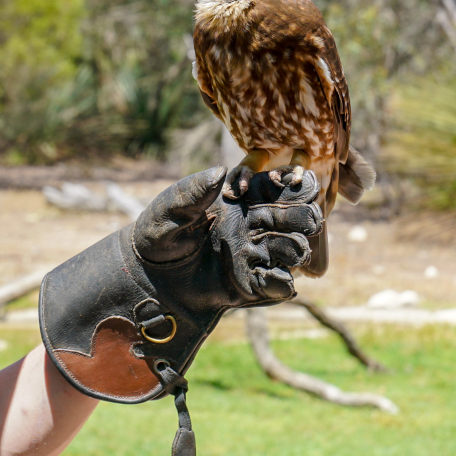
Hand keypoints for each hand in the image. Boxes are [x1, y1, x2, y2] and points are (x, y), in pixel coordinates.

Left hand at [136, 165, 321, 308]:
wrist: (152, 279)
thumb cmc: (158, 237)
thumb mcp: (169, 211)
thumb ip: (192, 192)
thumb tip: (221, 172)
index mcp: (243, 199)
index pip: (281, 185)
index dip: (292, 181)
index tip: (283, 179)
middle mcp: (257, 225)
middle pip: (300, 216)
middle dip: (302, 216)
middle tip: (286, 218)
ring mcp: (258, 255)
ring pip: (297, 248)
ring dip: (295, 247)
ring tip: (273, 246)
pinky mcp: (254, 284)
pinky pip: (282, 283)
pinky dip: (279, 280)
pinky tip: (260, 274)